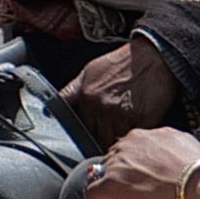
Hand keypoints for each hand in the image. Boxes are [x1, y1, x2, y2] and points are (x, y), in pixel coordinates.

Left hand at [55, 39, 175, 135]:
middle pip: (99, 138)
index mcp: (87, 98)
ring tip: (126, 134)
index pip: (84, 129)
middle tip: (113, 134)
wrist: (151, 57)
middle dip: (105, 138)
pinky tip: (138, 132)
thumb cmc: (120, 64)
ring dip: (120, 141)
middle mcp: (102, 108)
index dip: (92, 132)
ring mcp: (123, 115)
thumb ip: (70, 92)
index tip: (98, 132)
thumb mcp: (88, 72)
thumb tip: (48, 107)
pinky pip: (135, 138)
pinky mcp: (144, 120)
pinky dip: (136, 139)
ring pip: (116, 141)